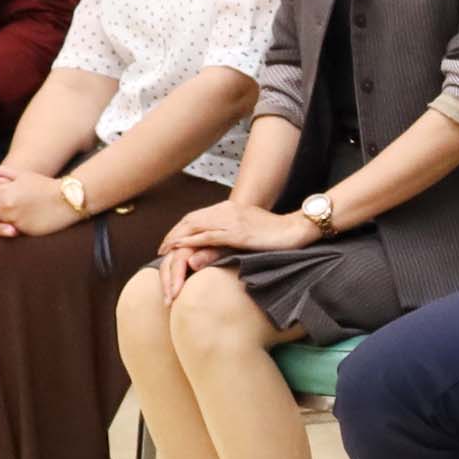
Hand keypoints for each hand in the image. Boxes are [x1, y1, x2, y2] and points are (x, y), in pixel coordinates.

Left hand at [0, 173, 85, 238]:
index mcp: (4, 190)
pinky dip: (0, 233)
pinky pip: (4, 235)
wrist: (67, 199)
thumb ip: (1, 173)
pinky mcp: (22, 230)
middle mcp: (5, 205)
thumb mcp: (23, 175)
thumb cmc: (45, 186)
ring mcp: (13, 219)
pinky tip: (0, 233)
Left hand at [164, 199, 302, 258]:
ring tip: (165, 250)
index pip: (198, 216)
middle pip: (191, 219)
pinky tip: (181, 248)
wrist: (297, 229)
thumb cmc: (278, 232)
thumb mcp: (249, 234)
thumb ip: (231, 237)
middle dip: (174, 233)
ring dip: (177, 238)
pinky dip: (191, 241)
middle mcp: (227, 210)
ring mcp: (232, 220)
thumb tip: (216, 245)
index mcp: (229, 208)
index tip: (170, 241)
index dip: (181, 228)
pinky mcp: (237, 233)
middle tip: (161, 248)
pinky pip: (209, 236)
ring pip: (195, 226)